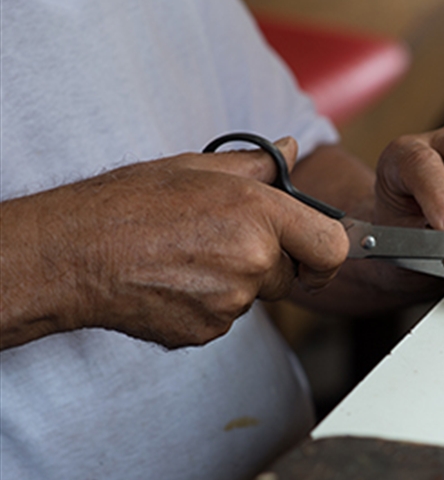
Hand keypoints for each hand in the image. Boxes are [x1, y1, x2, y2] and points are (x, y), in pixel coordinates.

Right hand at [0, 138, 348, 349]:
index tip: (315, 254)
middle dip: (271, 263)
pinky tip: (175, 281)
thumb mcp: (195, 168)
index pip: (332, 247)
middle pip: (291, 275)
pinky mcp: (209, 330)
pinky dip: (209, 304)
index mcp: (258, 213)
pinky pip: (227, 319)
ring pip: (256, 296)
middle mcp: (254, 260)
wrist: (74, 254)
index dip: (327, 253)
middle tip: (224, 242)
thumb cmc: (129, 204)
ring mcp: (232, 301)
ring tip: (189, 258)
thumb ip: (256, 165)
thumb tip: (290, 149)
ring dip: (237, 283)